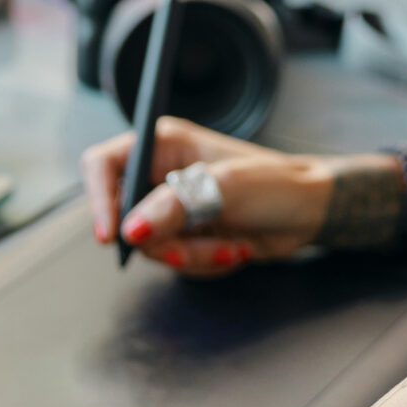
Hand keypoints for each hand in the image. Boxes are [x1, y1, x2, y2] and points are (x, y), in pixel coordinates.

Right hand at [79, 117, 343, 276]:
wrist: (308, 213)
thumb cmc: (274, 184)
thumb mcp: (225, 189)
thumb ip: (174, 207)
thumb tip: (130, 229)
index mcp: (163, 144)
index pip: (104, 164)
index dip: (98, 199)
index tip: (110, 236)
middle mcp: (159, 174)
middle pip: (124, 216)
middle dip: (162, 241)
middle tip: (194, 246)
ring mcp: (171, 208)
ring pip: (150, 246)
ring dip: (190, 255)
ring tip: (228, 243)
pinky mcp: (185, 235)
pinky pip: (173, 260)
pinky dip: (202, 262)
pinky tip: (232, 248)